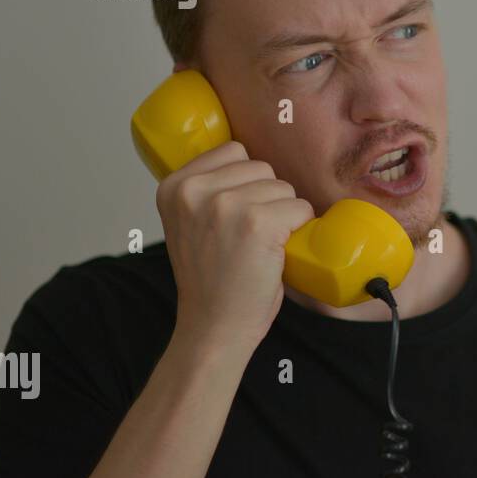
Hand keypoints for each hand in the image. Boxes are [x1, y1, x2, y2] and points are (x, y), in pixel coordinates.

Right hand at [156, 140, 314, 351]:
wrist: (213, 327)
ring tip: (260, 246)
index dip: (247, 182)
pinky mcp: (257, 222)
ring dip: (284, 215)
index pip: (234, 150)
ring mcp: (226, 205)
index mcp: (175, 186)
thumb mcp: (190, 222)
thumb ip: (208, 189)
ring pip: (284, 187)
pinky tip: (277, 251)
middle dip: (267, 199)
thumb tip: (250, 160)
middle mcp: (195, 191)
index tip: (235, 216)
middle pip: (262, 167)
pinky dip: (300, 228)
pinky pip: (301, 208)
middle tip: (248, 237)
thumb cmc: (211, 279)